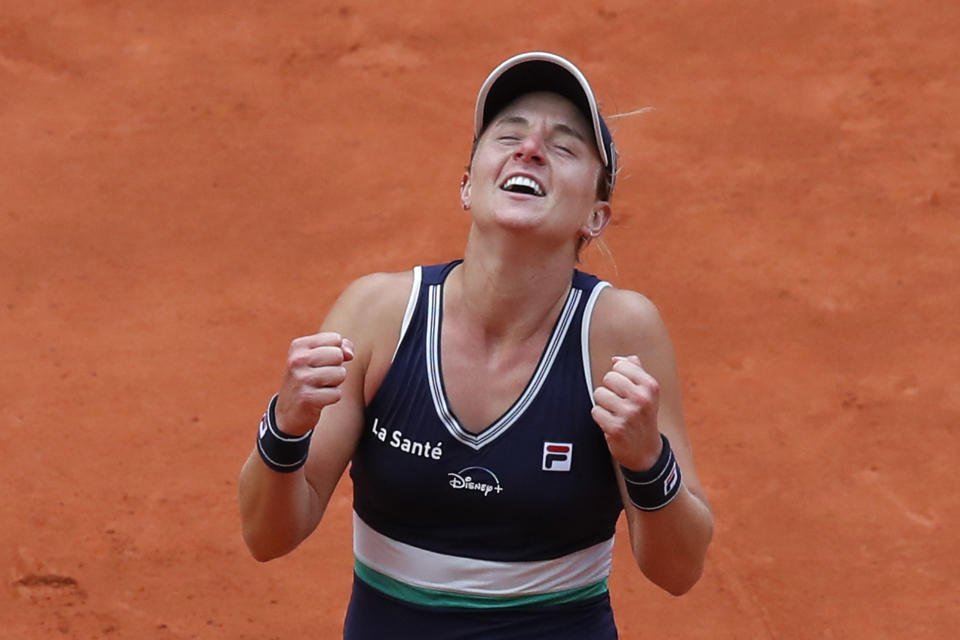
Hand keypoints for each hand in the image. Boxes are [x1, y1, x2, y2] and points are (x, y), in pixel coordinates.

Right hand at [275, 332, 354, 435]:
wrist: (288, 412)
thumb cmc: (309, 379)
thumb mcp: (318, 358)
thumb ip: (339, 348)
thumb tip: (349, 354)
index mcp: (299, 346)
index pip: (335, 339)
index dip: (337, 351)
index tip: (323, 362)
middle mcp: (297, 360)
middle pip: (338, 355)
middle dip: (336, 368)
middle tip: (321, 377)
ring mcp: (301, 379)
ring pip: (340, 374)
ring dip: (335, 384)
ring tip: (319, 387)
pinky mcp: (307, 398)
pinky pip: (337, 394)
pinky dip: (331, 398)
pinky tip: (318, 399)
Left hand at [591, 355, 663, 470]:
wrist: (647, 451)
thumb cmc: (643, 417)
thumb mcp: (647, 393)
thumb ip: (635, 371)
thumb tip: (616, 359)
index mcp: (650, 386)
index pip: (620, 365)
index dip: (617, 375)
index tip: (624, 388)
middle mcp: (641, 398)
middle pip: (608, 377)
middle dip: (609, 388)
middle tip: (618, 402)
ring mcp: (629, 414)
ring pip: (599, 393)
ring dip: (603, 403)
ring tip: (615, 413)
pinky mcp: (616, 428)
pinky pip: (595, 411)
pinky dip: (600, 417)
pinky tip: (611, 423)